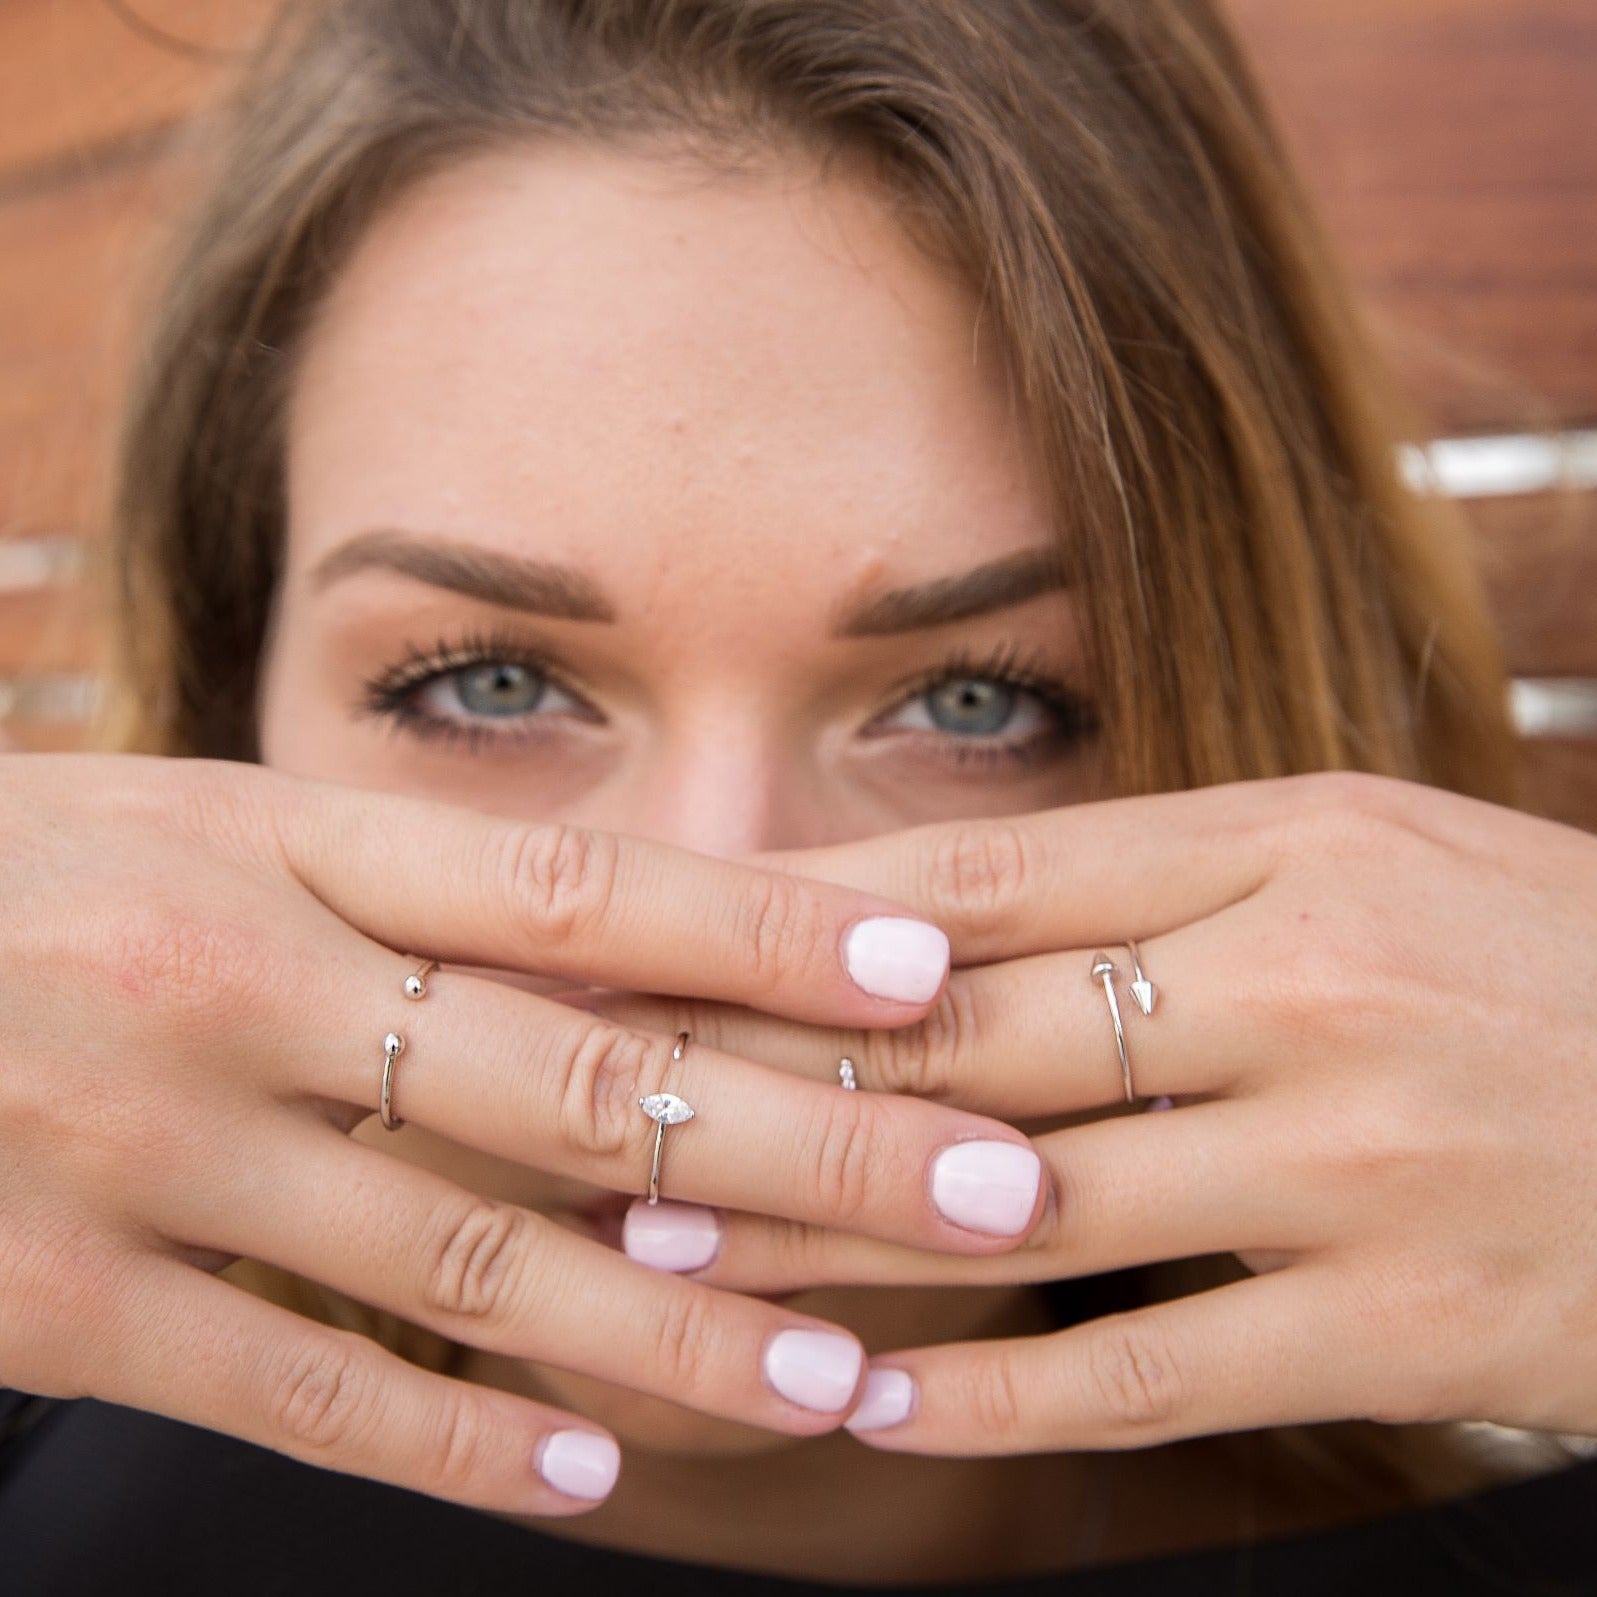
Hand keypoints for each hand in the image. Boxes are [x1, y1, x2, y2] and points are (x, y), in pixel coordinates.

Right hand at [0, 754, 1046, 1510]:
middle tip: (988, 1196)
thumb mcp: (203, 833)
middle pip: (576, 1076)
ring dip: (677, 1322)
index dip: (765, 930)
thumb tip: (632, 965)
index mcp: (273, 841)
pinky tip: (598, 1466)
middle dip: (804, 1146)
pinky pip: (298, 1383)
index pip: (575, 887)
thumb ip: (394, 905)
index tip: (930, 976)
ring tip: (842, 1375)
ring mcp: (135, 1147)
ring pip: (467, 1256)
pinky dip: (460, 1430)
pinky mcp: (47, 1297)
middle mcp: (227, 981)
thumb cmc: (26, 882)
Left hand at [591, 773, 1596, 1451]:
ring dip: (831, 1244)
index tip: (653, 943)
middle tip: (614, 1113)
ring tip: (679, 1262)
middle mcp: (1305, 984)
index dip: (793, 920)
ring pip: (1027, 1206)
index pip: (978, 879)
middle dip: (769, 1081)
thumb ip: (1165, 882)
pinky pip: (1153, 1369)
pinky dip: (994, 1396)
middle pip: (970, 1036)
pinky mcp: (1410, 1324)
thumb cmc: (1537, 959)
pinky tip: (870, 1408)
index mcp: (1284, 846)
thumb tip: (942, 920)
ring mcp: (1356, 1159)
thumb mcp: (1362, 855)